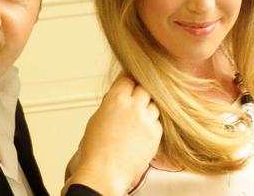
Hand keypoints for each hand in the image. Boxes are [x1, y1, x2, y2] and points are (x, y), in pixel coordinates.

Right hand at [70, 76, 161, 194]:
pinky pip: (157, 122)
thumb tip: (120, 96)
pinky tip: (142, 132)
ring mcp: (146, 119)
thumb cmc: (96, 149)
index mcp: (116, 99)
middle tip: (134, 102)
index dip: (127, 82)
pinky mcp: (156, 134)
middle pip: (143, 89)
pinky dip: (151, 124)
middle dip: (138, 94)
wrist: (105, 172)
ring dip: (147, 109)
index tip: (129, 83)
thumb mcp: (97, 118)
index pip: (127, 79)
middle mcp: (133, 106)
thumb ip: (112, 103)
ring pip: (153, 104)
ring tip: (137, 120)